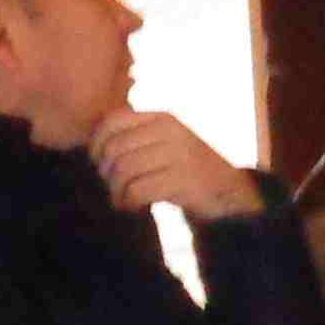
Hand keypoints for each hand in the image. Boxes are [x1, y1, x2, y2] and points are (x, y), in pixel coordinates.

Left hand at [93, 110, 264, 224]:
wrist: (230, 192)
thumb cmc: (188, 170)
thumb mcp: (166, 142)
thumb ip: (138, 136)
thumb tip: (94, 144)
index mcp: (162, 118)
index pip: (112, 121)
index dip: (96, 144)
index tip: (98, 163)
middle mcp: (170, 131)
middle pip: (115, 149)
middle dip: (106, 173)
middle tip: (113, 187)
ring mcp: (179, 155)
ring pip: (124, 170)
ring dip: (116, 191)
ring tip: (122, 200)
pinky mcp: (184, 181)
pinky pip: (138, 190)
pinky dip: (128, 202)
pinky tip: (132, 207)